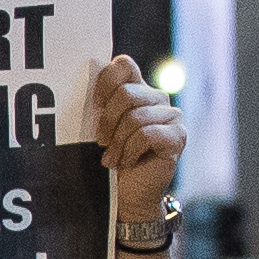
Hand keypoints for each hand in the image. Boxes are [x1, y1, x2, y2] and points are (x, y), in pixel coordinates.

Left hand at [89, 53, 180, 224]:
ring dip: (117, 142)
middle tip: (100, 142)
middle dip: (107, 120)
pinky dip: (130, 151)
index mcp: (137, 89)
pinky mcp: (178, 136)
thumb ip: (98, 106)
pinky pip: (147, 134)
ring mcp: (171, 116)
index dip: (106, 81)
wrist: (128, 194)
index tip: (94, 104)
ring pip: (136, 117)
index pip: (124, 64)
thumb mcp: (98, 128)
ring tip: (111, 158)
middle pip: (126, 93)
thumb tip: (80, 88)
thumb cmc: (111, 158)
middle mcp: (157, 98)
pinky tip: (126, 162)